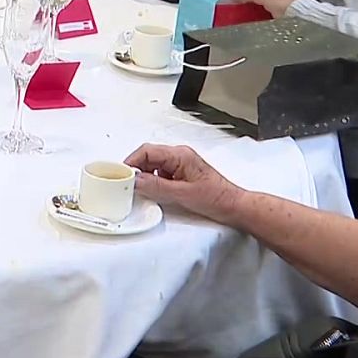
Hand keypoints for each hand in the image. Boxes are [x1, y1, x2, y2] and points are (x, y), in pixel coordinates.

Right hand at [124, 143, 246, 224]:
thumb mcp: (182, 193)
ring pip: (153, 165)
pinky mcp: (181, 174)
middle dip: (137, 170)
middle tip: (129, 184)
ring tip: (143, 190)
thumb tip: (135, 180)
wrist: (233, 206)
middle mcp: (179, 156)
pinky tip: (155, 192)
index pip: (147, 151)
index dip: (132, 162)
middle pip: (148, 157)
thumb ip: (156, 186)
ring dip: (145, 176)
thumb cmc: (216, 197)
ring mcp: (180, 164)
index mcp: (179, 155)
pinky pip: (160, 173)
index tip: (123, 175)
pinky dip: (153, 181)